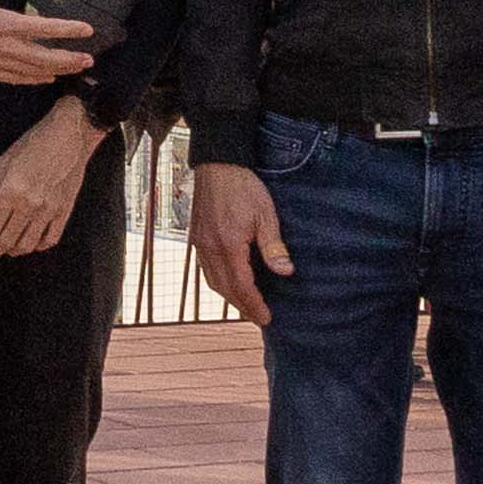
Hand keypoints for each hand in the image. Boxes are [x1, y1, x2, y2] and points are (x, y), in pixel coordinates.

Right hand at [0, 0, 100, 90]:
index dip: (68, 30)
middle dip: (69, 59)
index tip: (87, 30)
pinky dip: (34, 79)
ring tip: (74, 70)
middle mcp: (3, 46)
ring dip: (56, 71)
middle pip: (45, 57)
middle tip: (89, 59)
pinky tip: (46, 78)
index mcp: (3, 23)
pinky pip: (16, 79)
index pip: (44, 28)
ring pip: (33, 71)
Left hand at [0, 100, 102, 258]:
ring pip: (28, 243)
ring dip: (14, 251)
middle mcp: (30, 204)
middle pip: (7, 239)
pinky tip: (31, 244)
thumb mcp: (4, 162)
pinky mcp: (64, 211)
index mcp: (11, 191)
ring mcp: (49, 209)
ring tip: (6, 250)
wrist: (69, 135)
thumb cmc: (35, 144)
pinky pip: (51, 239)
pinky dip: (38, 246)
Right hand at [192, 161, 287, 323]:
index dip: (254, 304)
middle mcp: (210, 249)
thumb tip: (285, 272)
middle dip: (242, 306)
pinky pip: (206, 270)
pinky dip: (219, 283)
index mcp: (228, 245)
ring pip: (213, 281)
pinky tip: (229, 283)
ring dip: (229, 297)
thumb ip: (273, 246)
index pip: (241, 285)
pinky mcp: (197, 238)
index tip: (266, 318)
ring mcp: (200, 244)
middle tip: (258, 318)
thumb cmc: (243, 186)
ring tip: (245, 305)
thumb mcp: (265, 214)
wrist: (217, 165)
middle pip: (225, 289)